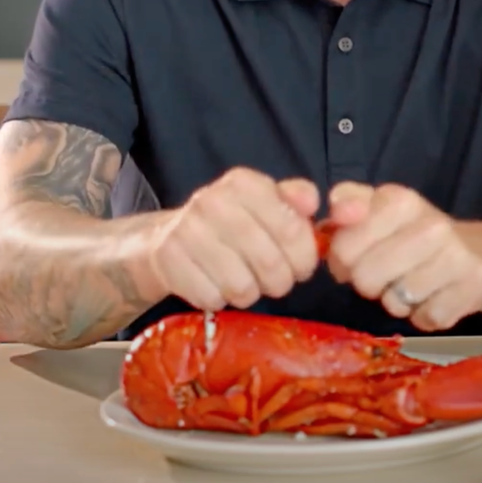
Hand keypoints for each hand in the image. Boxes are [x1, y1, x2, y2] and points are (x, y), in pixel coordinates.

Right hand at [148, 167, 320, 311]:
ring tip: (247, 282)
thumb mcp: (264, 202)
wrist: (169, 235)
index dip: (304, 256)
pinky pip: (212, 298)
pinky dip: (221, 299)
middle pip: (269, 262)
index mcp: (243, 183)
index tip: (302, 266)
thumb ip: (294, 199)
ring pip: (241, 286)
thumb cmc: (231, 221)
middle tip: (278, 281)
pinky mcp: (168, 260)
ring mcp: (187, 230)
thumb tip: (313, 201)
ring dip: (251, 292)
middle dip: (281, 281)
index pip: (292, 229)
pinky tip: (218, 285)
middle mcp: (212, 201)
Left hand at [324, 182, 481, 331]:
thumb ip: (348, 205)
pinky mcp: (472, 289)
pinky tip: (433, 297)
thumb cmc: (416, 233)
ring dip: (396, 301)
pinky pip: (424, 319)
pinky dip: (423, 316)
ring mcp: (455, 257)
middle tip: (385, 273)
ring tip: (411, 284)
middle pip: (365, 278)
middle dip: (368, 282)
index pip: (344, 246)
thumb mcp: (380, 209)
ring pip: (394, 302)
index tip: (356, 255)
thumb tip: (332, 214)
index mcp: (400, 200)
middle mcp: (431, 225)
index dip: (341, 259)